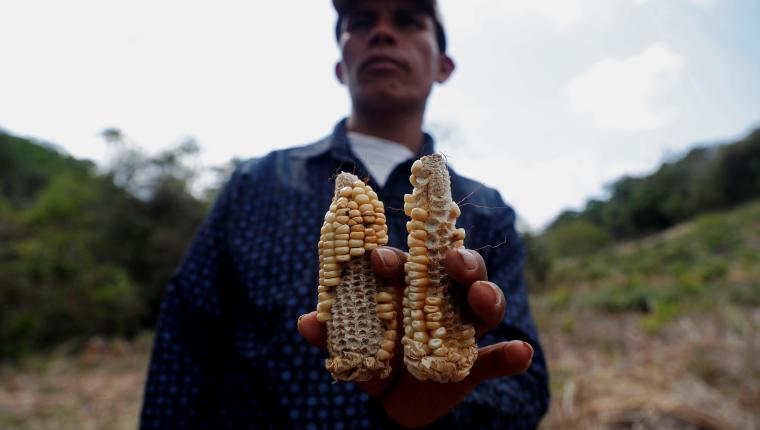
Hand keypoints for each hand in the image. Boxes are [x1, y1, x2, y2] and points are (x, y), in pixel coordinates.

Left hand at [298, 247, 533, 427]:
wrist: (393, 403)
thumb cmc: (372, 359)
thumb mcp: (348, 350)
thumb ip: (330, 336)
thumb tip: (307, 322)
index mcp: (408, 290)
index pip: (406, 264)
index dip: (395, 258)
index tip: (379, 259)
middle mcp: (441, 302)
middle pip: (458, 273)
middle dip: (458, 261)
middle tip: (452, 260)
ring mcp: (461, 333)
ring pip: (484, 307)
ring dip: (487, 296)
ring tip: (483, 296)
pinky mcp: (474, 366)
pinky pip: (498, 359)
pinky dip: (512, 356)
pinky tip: (521, 353)